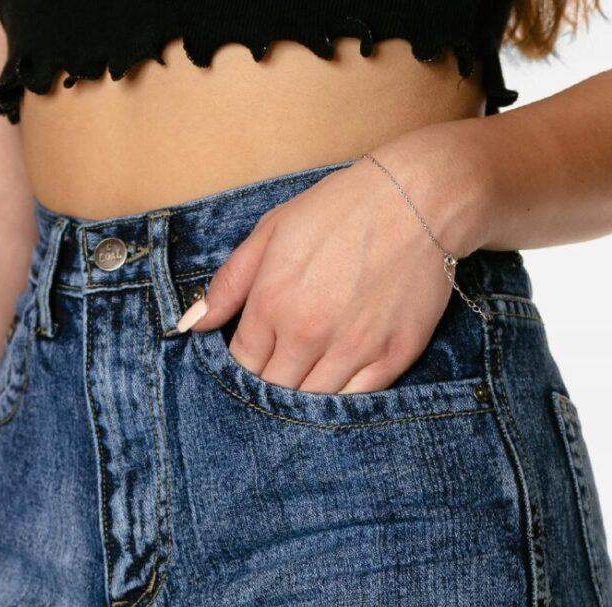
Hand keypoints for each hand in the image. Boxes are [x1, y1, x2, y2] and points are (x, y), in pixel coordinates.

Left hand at [178, 131, 483, 392]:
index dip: (244, 366)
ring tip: (307, 376)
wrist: (421, 197)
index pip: (242, 365)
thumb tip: (190, 326)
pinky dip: (342, 397)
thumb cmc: (341, 210)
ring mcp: (353, 349)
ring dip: (304, 396)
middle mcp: (309, 333)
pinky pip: (356, 399)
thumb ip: (228, 284)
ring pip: (312, 403)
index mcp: (272, 303)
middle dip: (270, 385)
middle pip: (274, 391)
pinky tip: (338, 379)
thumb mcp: (272, 232)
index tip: (255, 356)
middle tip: (280, 369)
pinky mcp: (393, 356)